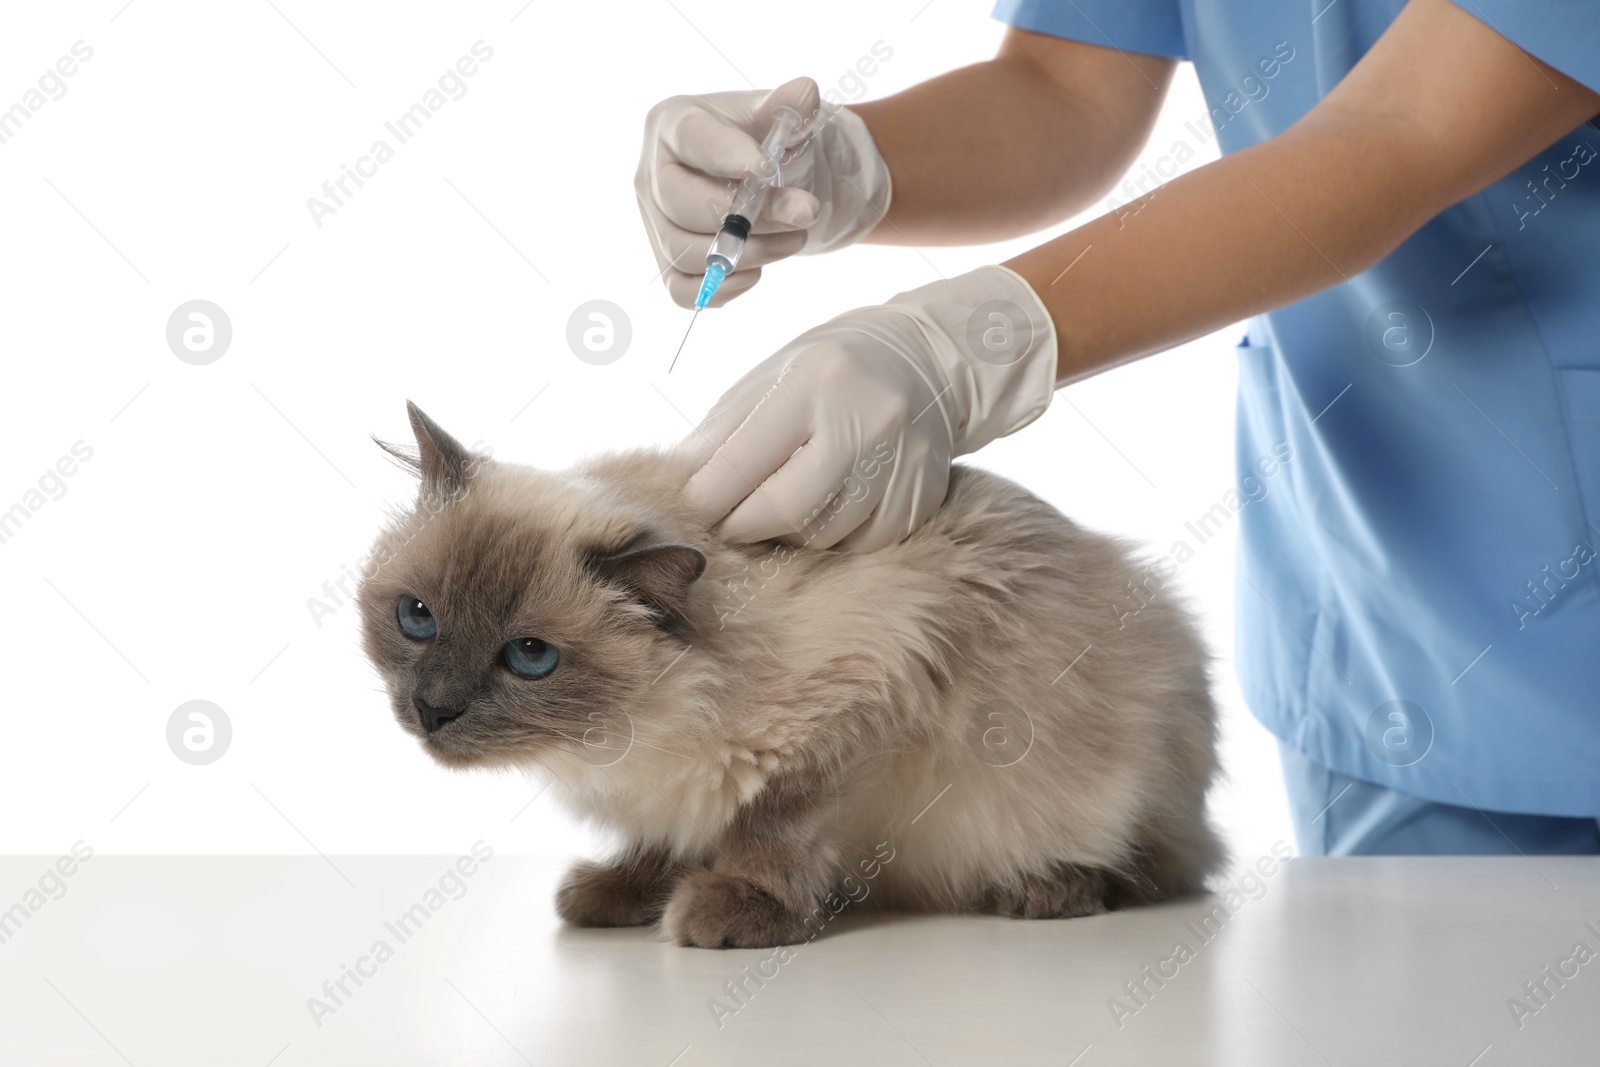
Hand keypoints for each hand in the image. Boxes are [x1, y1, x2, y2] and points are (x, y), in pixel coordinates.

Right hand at [636, 76, 891, 308]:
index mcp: (672, 124)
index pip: (691, 139)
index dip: (727, 156)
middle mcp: (651, 174)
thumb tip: (805, 93)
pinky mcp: (667, 263)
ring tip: (794, 239)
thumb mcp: (774, 116)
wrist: (755, 179)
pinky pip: (682, 290)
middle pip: (681, 204)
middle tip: (805, 212)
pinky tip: (757, 272)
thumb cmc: (757, 141)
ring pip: (684, 251)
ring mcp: (654, 223)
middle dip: (749, 216)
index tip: (767, 168)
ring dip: (748, 253)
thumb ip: (789, 106)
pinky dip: (722, 288)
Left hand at [680, 265, 1057, 550]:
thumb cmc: (830, 370)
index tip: (689, 509)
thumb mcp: (771, 377)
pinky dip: (831, 538)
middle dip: (744, 526)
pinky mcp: (921, 498)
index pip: (744, 461)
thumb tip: (678, 486)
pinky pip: (859, 545)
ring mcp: (901, 464)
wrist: (928, 363)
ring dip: (786, 533)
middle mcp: (865, 421)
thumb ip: (723, 432)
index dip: (706, 498)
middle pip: (786, 510)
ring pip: (822, 534)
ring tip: (780, 508)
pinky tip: (826, 510)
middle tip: (727, 523)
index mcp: (815, 382)